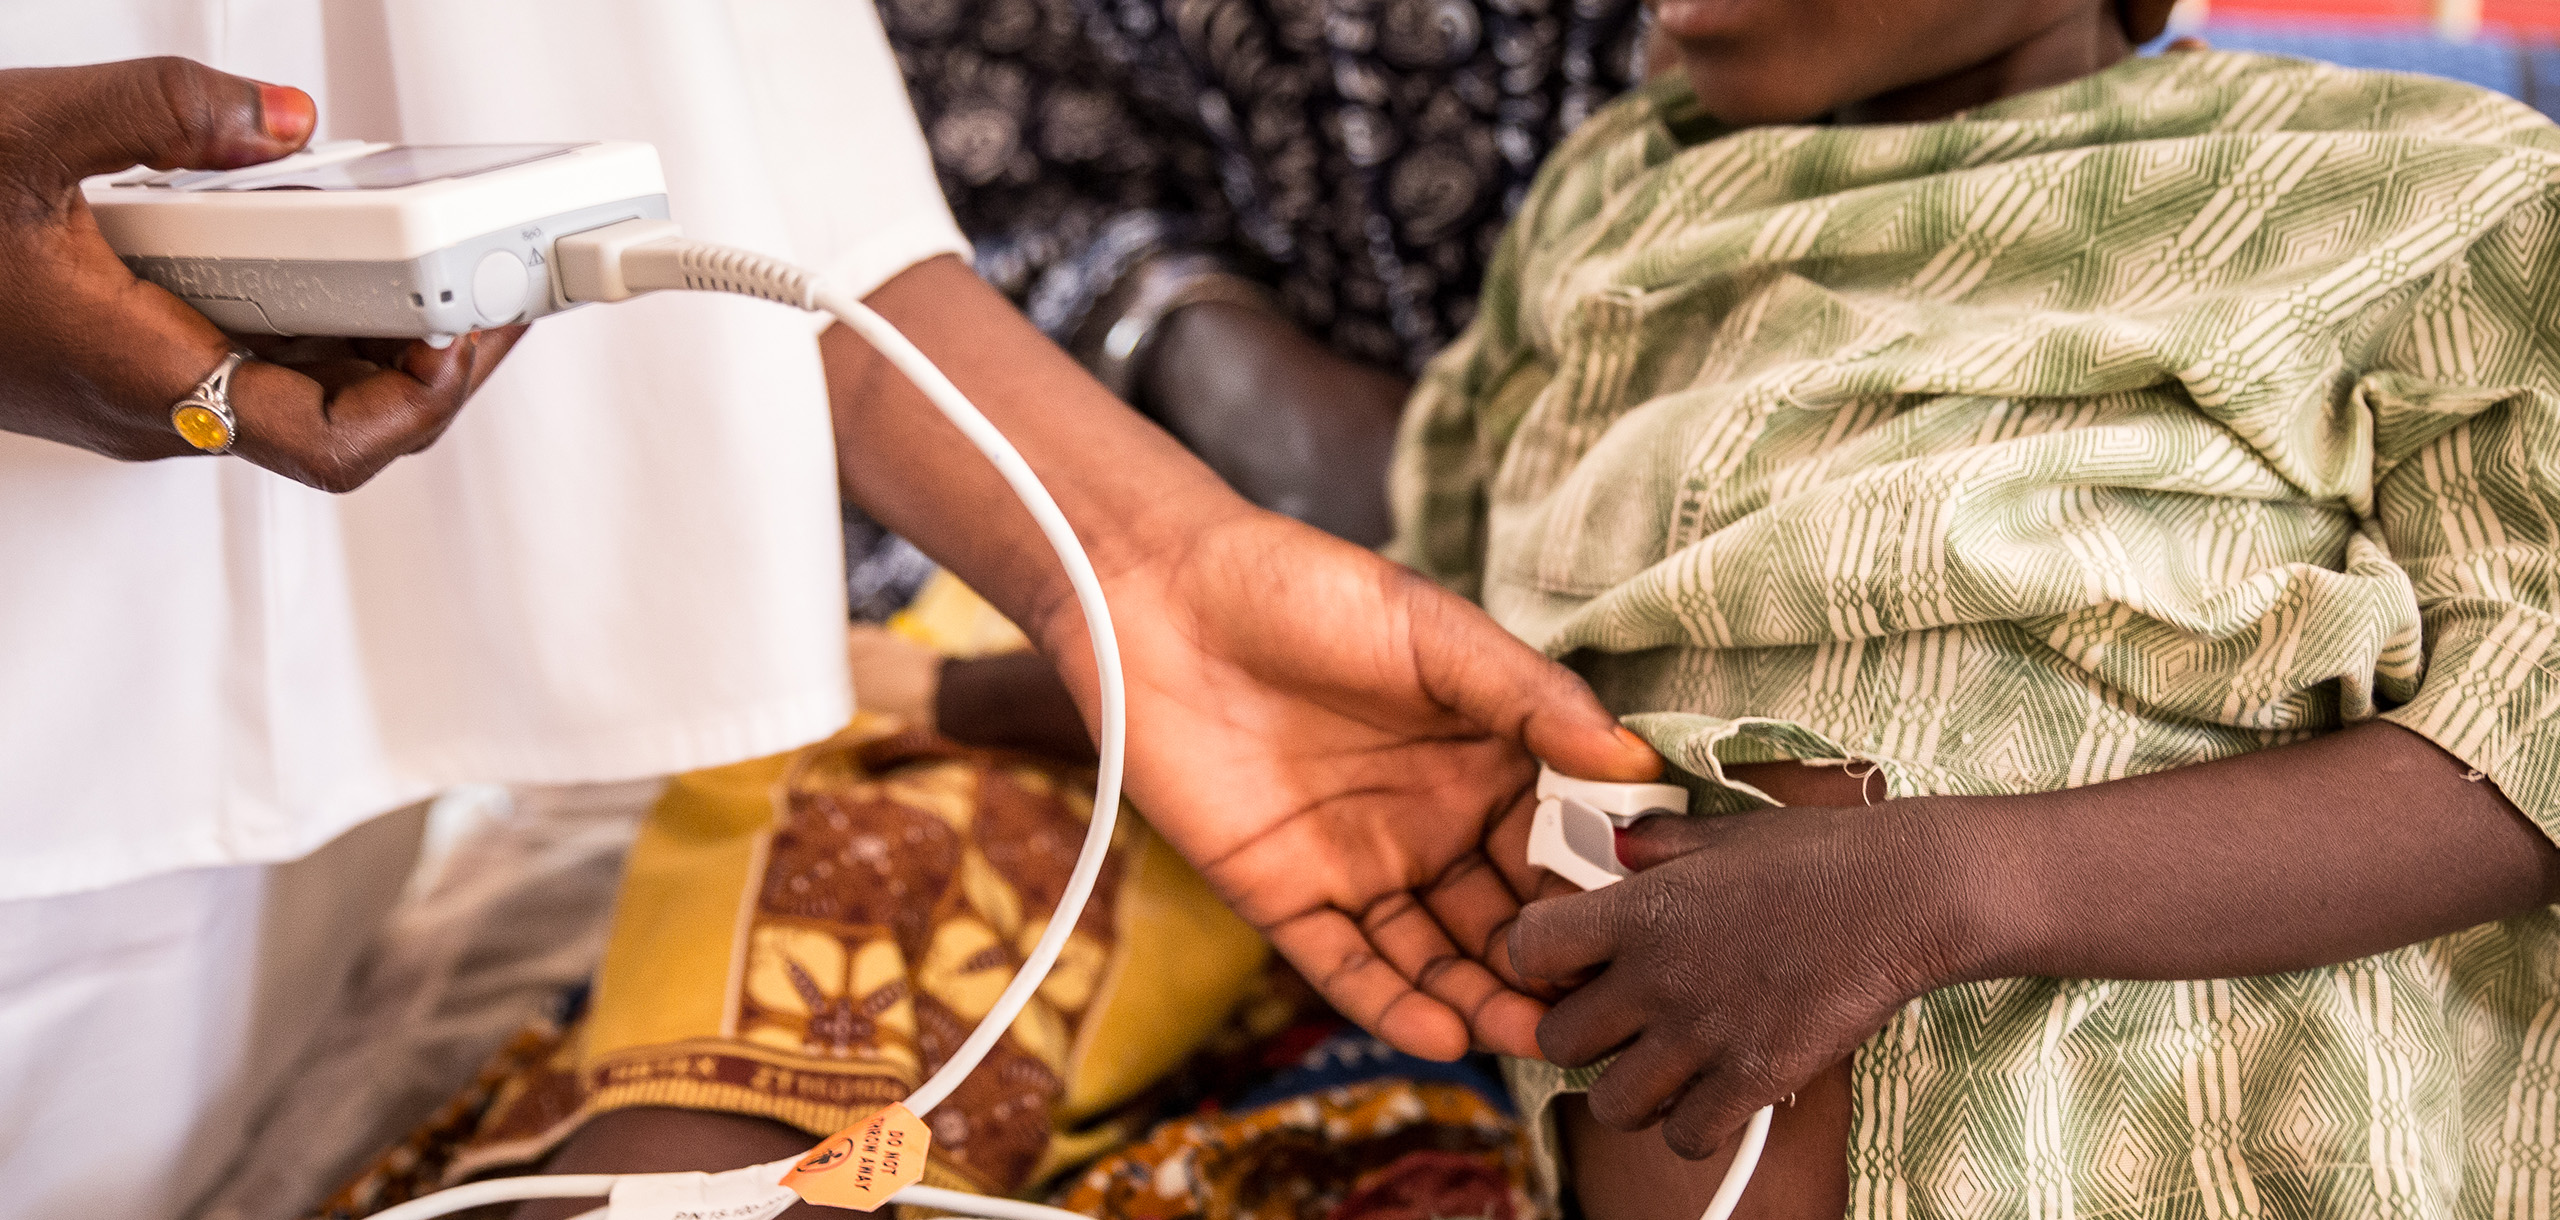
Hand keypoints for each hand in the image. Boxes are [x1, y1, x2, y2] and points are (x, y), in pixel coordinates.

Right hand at [0, 58, 523, 489]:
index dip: (430, 399)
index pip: (335, 445)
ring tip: (448, 265)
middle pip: (342, 423)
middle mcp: (161, 408)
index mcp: (148, 380)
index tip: (478, 329)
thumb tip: (282, 117)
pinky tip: (334, 253)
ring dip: (382, 339)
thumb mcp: (21, 135)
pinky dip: (313, 315)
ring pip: (299, 393)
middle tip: (505, 292)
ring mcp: (145, 394)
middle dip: (436, 362)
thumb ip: (160, 113)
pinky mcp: (128, 363)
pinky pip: (252, 360)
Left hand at [827, 259, 1656, 1059]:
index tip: (1656, 924)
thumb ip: (1529, 697)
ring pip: (1439, 958)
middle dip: (1556, 963)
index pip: (1563, 838)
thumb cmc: (1302, 591)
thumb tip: (1636, 761)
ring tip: (1536, 1036)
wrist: (1158, 598)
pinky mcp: (1286, 900)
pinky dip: (1394, 1006)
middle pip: (1511, 915)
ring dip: (1487, 1001)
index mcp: (1485, 760)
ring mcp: (1362, 868)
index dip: (1604, 882)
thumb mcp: (1432, 630)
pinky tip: (1444, 1034)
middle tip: (1605, 1005)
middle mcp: (1435, 825)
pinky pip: (1349, 969)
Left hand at [1509, 805, 1954, 1158]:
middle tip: (1614, 1026)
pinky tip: (1713, 1094)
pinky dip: (1691, 1126)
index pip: (1527, 950)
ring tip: (1659, 1068)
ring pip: (1611, 1105)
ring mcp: (1704, 1033)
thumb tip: (1618, 848)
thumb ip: (1657, 845)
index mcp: (1639, 907)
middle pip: (1557, 1043)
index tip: (1566, 967)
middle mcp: (1658, 975)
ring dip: (1629, 1091)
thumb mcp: (1722, 833)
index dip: (1536, 964)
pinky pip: (1685, 1137)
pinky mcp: (1755, 1077)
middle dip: (1579, 1037)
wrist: (1904, 893)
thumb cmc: (1818, 854)